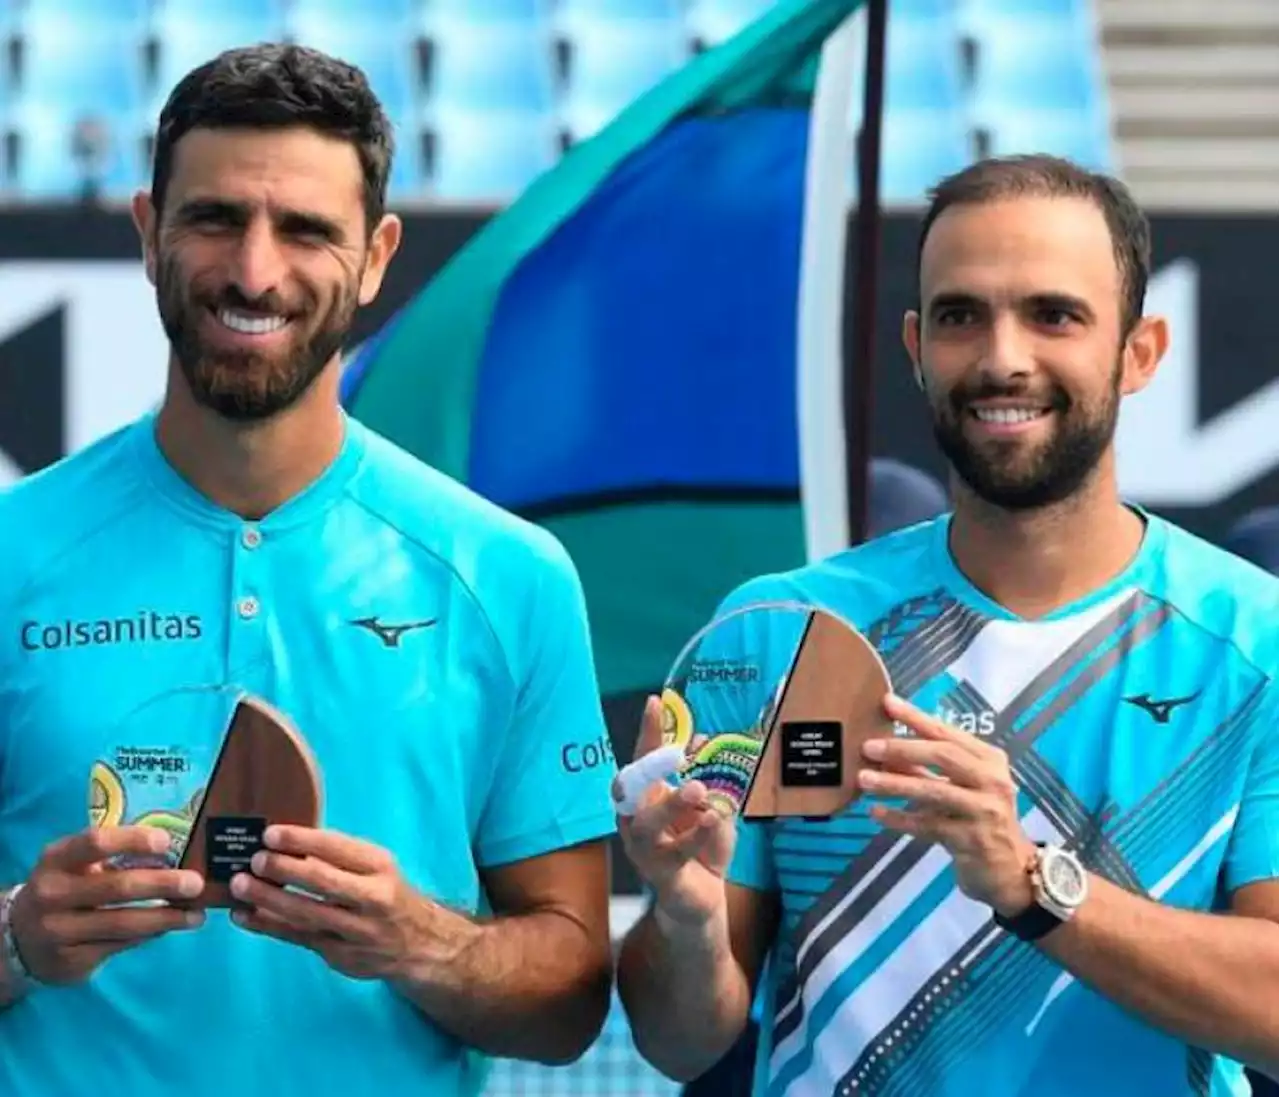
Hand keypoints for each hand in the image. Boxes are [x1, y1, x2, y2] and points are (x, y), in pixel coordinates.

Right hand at [11, 826, 205, 984]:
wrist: (18, 938)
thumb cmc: (65, 888)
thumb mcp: (75, 865)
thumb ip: (115, 858)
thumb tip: (175, 857)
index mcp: (57, 859)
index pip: (96, 842)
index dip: (134, 840)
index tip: (167, 842)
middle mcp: (53, 893)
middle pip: (117, 886)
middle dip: (163, 884)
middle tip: (196, 883)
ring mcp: (59, 930)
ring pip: (123, 923)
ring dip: (167, 918)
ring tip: (196, 915)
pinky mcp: (70, 960)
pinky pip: (120, 945)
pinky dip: (150, 935)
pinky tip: (170, 928)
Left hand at [229, 826, 427, 980]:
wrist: (419, 944)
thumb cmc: (387, 894)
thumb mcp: (376, 868)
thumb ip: (340, 858)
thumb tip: (287, 843)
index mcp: (379, 866)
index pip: (339, 848)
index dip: (302, 840)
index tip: (271, 833)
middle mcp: (371, 898)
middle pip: (323, 882)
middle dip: (285, 869)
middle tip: (254, 859)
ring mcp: (355, 931)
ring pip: (306, 914)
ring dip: (268, 899)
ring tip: (240, 885)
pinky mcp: (339, 955)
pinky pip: (298, 938)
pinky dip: (268, 926)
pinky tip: (244, 916)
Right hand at [613, 697, 735, 926]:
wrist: (701, 898)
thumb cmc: (700, 846)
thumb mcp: (709, 805)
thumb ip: (706, 776)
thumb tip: (702, 740)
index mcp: (647, 798)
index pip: (644, 759)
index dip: (648, 732)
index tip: (654, 703)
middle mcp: (637, 820)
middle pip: (631, 789)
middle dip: (649, 769)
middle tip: (678, 754)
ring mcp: (644, 849)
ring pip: (646, 825)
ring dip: (671, 804)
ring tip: (698, 790)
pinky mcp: (660, 874)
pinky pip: (674, 853)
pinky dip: (694, 835)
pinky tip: (712, 820)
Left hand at [858, 695, 1036, 915]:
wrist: (1011, 870)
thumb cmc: (981, 819)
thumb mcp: (963, 786)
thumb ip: (930, 768)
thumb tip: (886, 749)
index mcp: (989, 760)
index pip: (948, 733)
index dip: (916, 717)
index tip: (887, 702)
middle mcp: (992, 781)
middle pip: (944, 755)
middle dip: (902, 748)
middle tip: (868, 747)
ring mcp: (984, 811)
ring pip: (933, 791)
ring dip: (895, 784)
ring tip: (864, 780)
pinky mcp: (972, 840)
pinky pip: (928, 825)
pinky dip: (900, 819)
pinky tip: (877, 813)